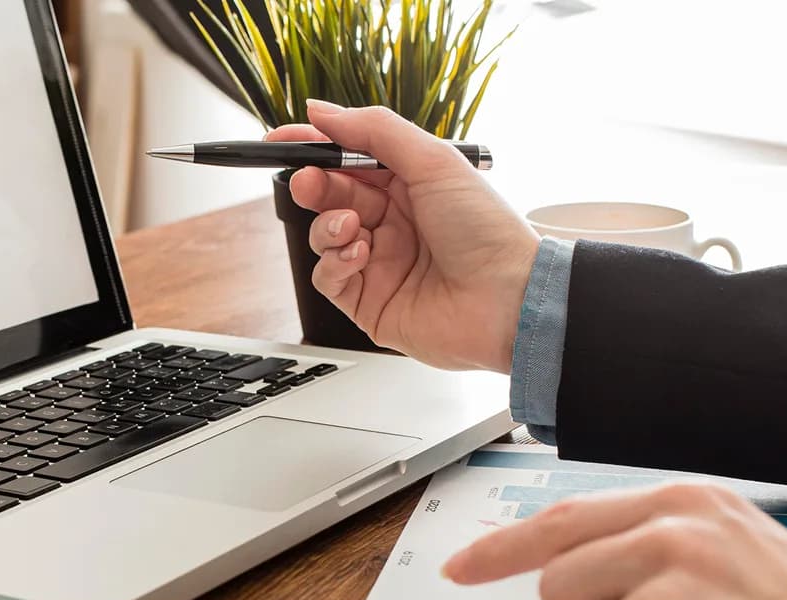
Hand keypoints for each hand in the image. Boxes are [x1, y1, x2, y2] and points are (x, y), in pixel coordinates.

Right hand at [265, 100, 538, 370]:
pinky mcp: (369, 302)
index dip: (313, 148)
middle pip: (331, 196)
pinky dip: (335, 262)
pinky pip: (328, 277)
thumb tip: (323, 111)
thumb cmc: (486, 232)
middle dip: (314, 186)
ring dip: (327, 226)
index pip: (348, 159)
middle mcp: (392, 222)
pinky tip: (360, 256)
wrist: (507, 300)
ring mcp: (379, 263)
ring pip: (323, 236)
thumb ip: (374, 131)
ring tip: (353, 228)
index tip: (279, 141)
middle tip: (309, 182)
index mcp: (409, 185)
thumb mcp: (432, 161)